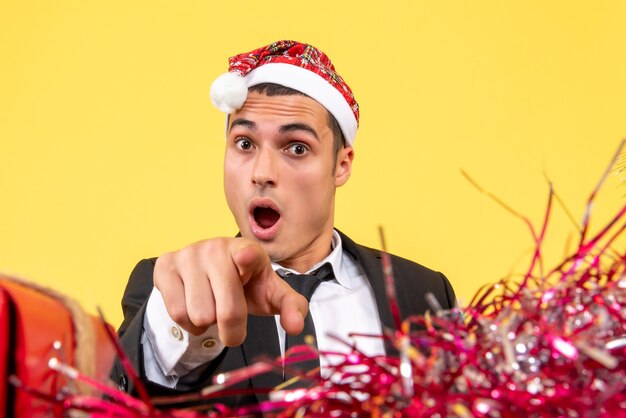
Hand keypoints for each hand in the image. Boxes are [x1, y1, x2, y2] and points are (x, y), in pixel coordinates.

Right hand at [153, 238, 306, 345]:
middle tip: (233, 324)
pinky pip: (177, 312)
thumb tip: (295, 326)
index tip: (245, 257)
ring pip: (199, 315)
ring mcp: (189, 254)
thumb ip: (291, 308)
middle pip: (227, 310)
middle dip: (233, 329)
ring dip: (208, 323)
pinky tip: (195, 307)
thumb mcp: (271, 294)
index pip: (247, 253)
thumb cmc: (246, 284)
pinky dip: (189, 323)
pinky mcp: (165, 265)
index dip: (246, 257)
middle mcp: (217, 247)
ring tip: (213, 307)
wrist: (210, 274)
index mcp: (249, 250)